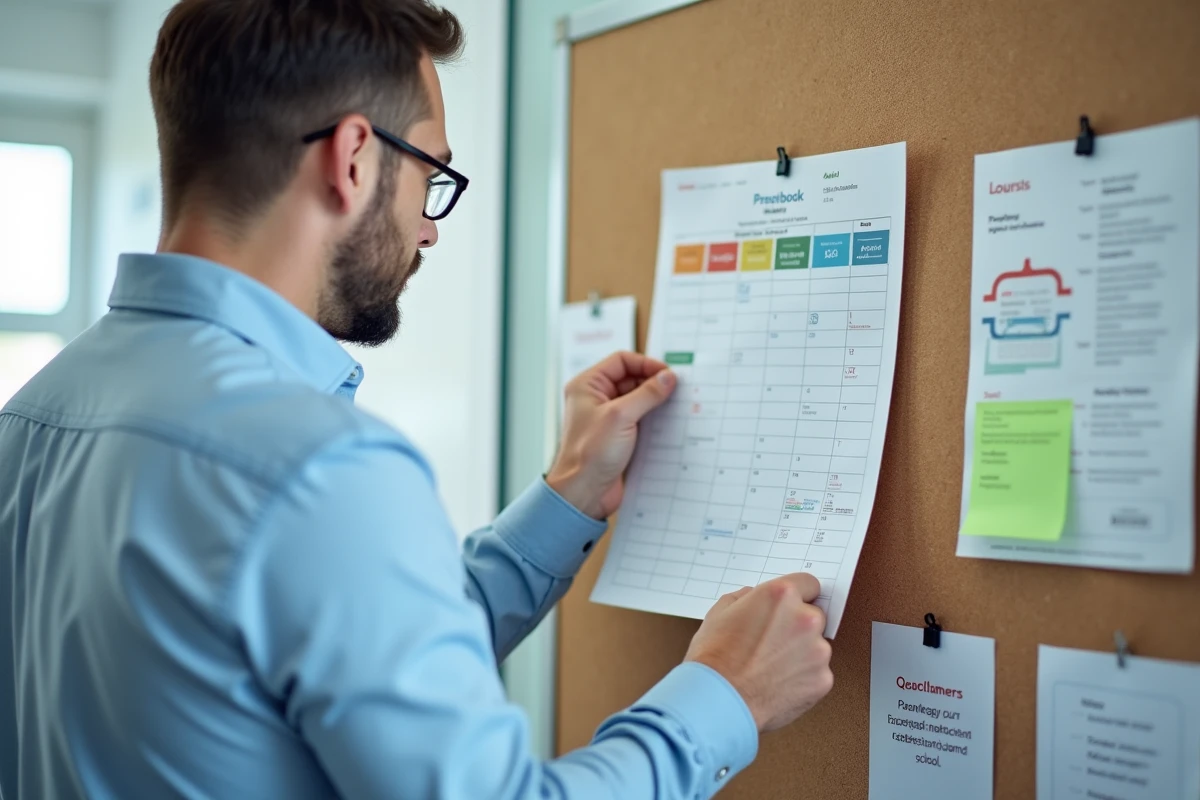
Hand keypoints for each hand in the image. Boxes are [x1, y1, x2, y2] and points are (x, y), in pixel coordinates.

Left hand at [546, 352, 676, 518]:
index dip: (646, 364)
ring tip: (675, 406)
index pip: (621, 360)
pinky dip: (654, 418)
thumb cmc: (589, 454)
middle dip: (653, 383)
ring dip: (655, 401)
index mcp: (587, 385)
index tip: (667, 375)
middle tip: (675, 390)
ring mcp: (607, 417)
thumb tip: (667, 378)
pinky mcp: (617, 435)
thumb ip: (647, 394)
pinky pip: (639, 419)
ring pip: (637, 399)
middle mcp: (595, 398)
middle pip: (631, 378)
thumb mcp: (621, 416)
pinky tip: (668, 423)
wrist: (583, 492)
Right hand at [683, 573, 832, 731]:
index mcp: (781, 596)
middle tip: (773, 642)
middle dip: (797, 626)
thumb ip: (744, 599)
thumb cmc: (715, 660)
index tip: (792, 607)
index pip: (809, 583)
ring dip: (801, 653)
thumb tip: (753, 599)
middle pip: (814, 615)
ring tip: (771, 667)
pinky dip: (803, 678)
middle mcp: (805, 619)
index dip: (797, 596)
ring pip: (817, 646)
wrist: (718, 702)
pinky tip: (778, 683)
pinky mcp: (823, 680)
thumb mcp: (719, 614)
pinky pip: (817, 673)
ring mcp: (818, 651)